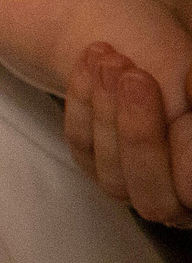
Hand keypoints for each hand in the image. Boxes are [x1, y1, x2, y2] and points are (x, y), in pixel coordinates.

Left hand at [63, 39, 191, 226]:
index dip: (187, 146)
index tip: (183, 86)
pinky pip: (81, 144)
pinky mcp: (94, 166)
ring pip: (112, 175)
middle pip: (155, 200)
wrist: (147, 58)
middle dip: (141, 134)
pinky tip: (90, 61)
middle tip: (136, 77)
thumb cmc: (184, 78)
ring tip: (112, 60)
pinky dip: (82, 99)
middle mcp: (174, 203)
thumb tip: (189, 86)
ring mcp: (130, 188)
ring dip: (107, 110)